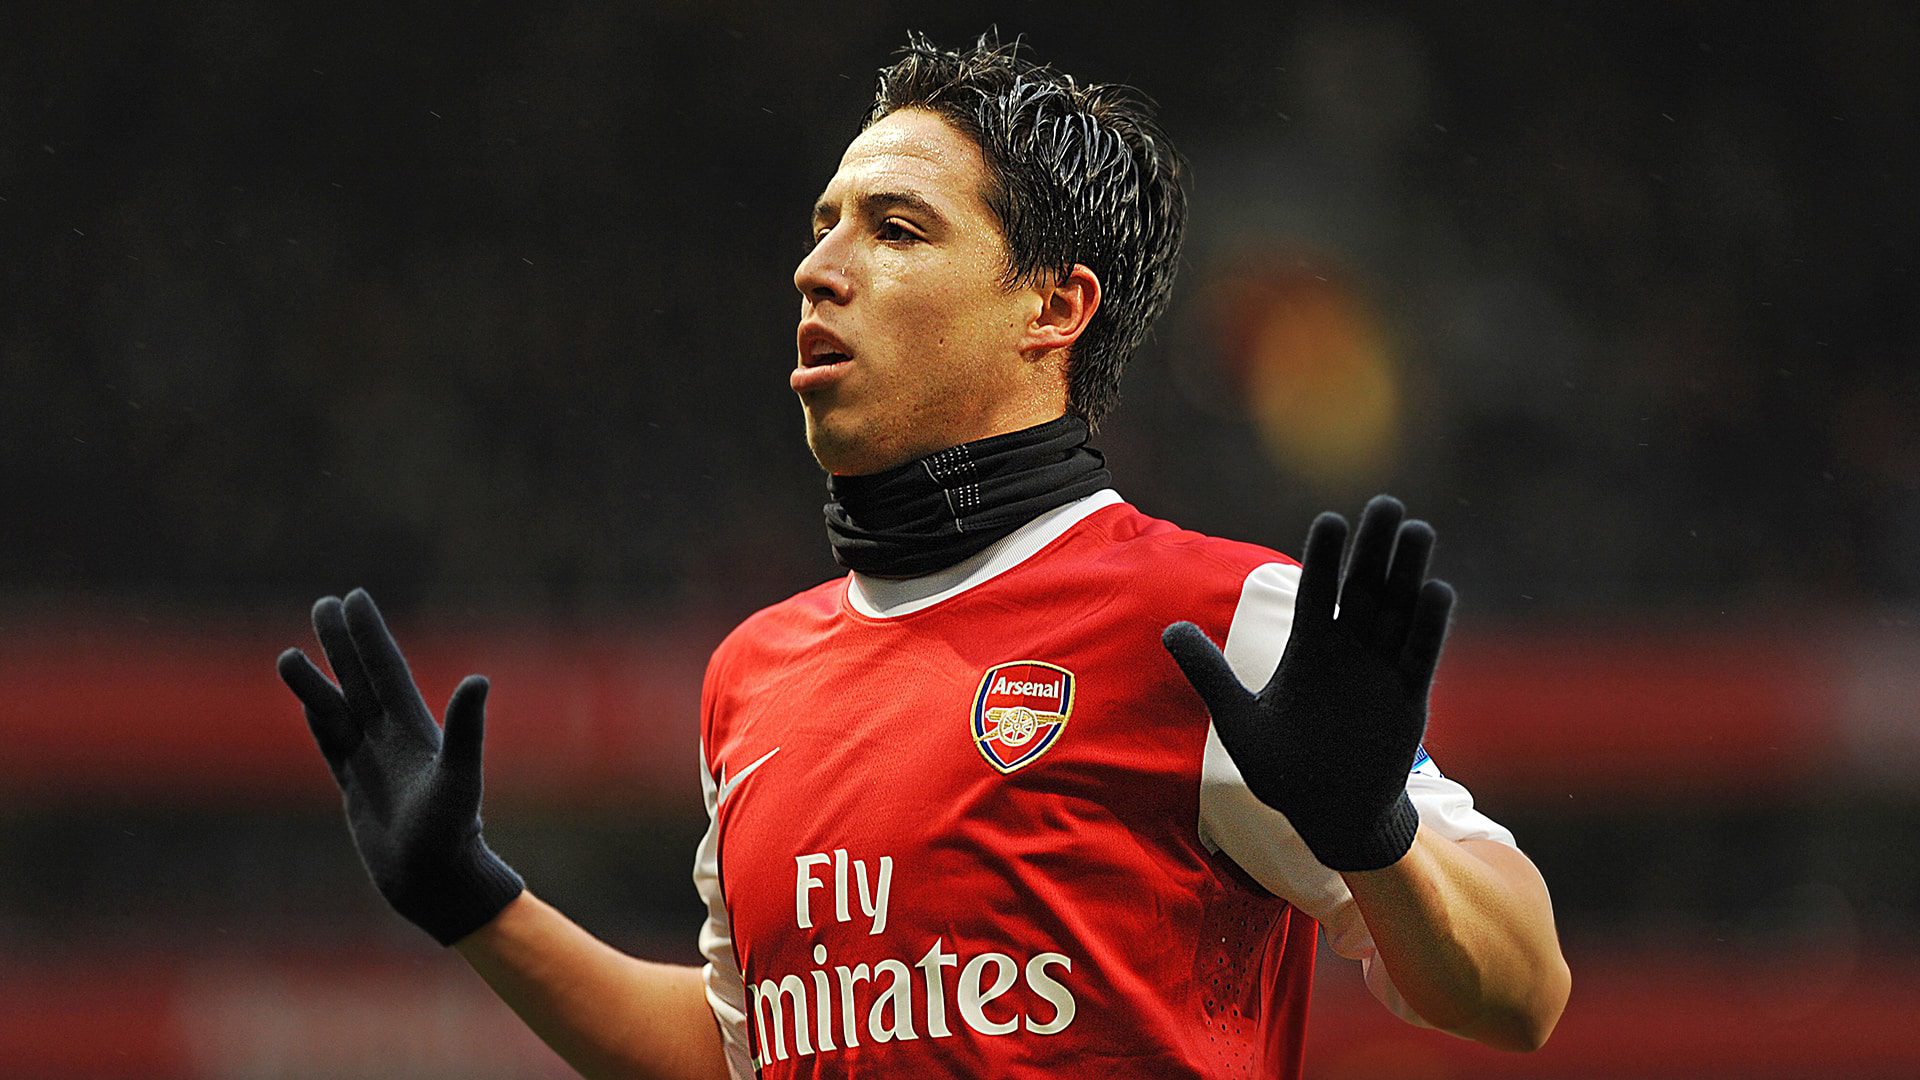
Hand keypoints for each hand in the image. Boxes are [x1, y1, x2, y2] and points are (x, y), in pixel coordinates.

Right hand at [277, 588, 522, 944]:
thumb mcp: (458, 778)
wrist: (434, 882)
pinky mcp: (356, 789)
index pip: (385, 669)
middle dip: (342, 643)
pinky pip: (330, 746)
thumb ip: (465, 729)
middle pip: (359, 679)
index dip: (370, 634)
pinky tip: (308, 702)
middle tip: (323, 603)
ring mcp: (372, 763)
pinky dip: (317, 721)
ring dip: (316, 681)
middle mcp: (392, 739)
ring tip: (288, 653)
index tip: (354, 597)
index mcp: (414, 730)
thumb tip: (479, 679)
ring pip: (337, 710)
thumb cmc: (450, 834)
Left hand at [1163, 495, 1453, 870]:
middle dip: (1374, 547)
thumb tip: (1168, 628)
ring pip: (1398, 611)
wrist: (1328, 815)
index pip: (1317, 591)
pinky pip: (1420, 655)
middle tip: (1386, 503)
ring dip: (1408, 571)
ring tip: (1417, 529)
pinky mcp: (1409, 698)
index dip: (1325, 557)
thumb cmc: (1283, 769)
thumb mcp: (1238, 719)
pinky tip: (1436, 589)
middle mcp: (1349, 651)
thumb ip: (1209, 672)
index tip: (1331, 519)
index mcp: (1310, 649)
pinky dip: (1429, 625)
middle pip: (1364, 588)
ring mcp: (1381, 671)